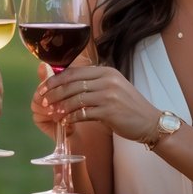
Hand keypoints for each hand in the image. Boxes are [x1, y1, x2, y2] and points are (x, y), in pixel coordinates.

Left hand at [35, 64, 159, 143]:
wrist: (150, 122)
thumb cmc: (128, 106)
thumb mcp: (113, 87)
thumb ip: (93, 83)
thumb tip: (67, 84)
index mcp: (106, 71)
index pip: (74, 72)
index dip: (55, 79)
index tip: (43, 87)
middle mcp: (107, 80)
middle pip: (72, 84)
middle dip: (54, 93)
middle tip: (42, 101)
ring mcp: (109, 95)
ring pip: (75, 99)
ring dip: (60, 107)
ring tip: (52, 113)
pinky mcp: (109, 112)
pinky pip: (83, 114)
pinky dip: (71, 118)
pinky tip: (65, 122)